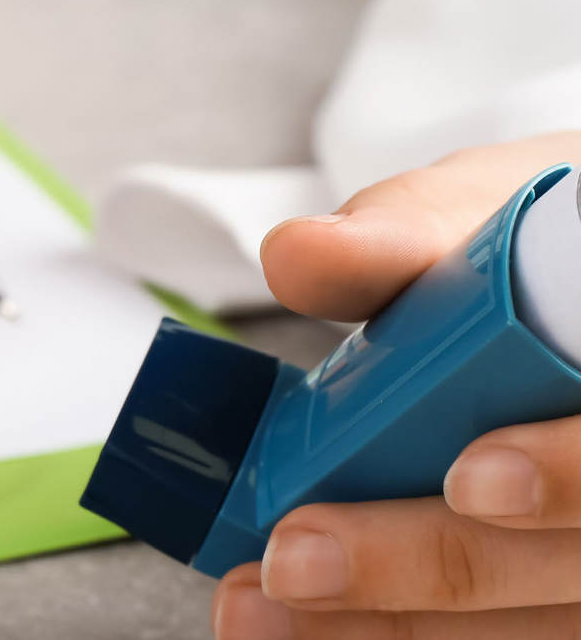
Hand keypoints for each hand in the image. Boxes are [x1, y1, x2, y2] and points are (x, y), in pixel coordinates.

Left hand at [212, 133, 580, 638]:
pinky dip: (406, 630)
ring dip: (394, 622)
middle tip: (296, 560)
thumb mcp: (481, 217)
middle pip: (572, 562)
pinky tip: (312, 629)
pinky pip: (503, 625)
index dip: (567, 473)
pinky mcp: (557, 583)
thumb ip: (398, 240)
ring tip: (265, 607)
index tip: (468, 479)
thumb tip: (296, 255)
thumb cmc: (537, 248)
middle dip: (427, 562)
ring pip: (536, 615)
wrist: (565, 270)